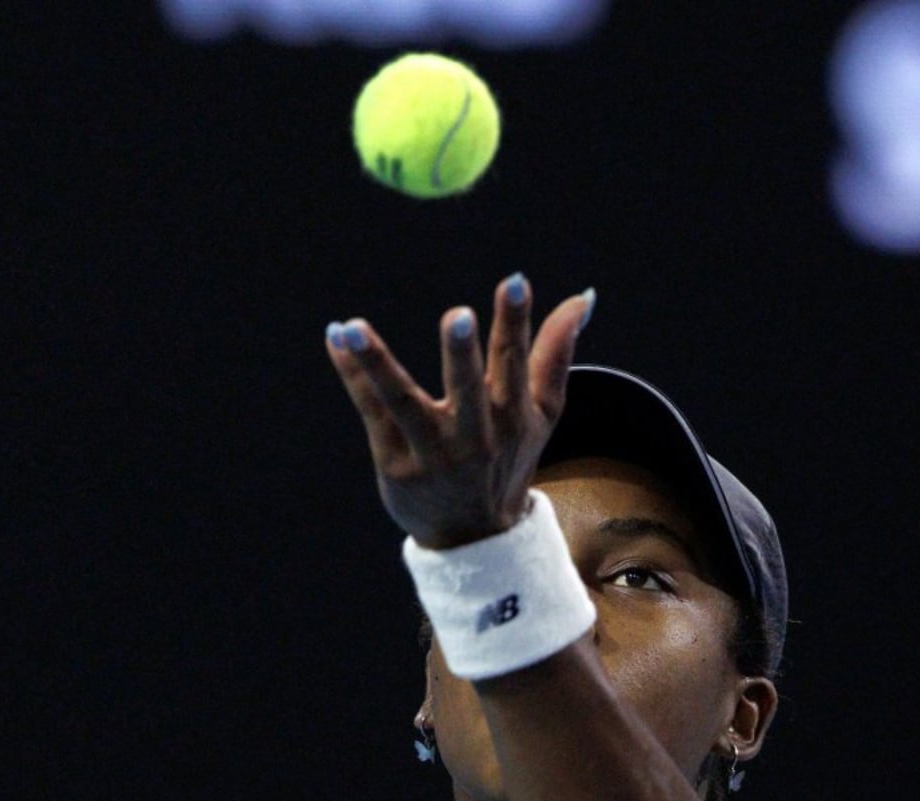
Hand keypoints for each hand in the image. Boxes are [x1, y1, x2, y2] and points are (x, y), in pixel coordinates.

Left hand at [325, 274, 594, 549]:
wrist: (474, 538)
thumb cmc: (509, 459)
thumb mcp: (542, 413)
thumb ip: (556, 353)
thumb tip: (583, 297)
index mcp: (513, 416)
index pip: (515, 362)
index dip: (515, 321)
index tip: (516, 280)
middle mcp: (475, 436)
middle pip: (467, 389)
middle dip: (462, 353)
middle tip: (458, 315)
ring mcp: (431, 453)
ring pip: (402, 402)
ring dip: (378, 363)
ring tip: (353, 327)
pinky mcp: (395, 465)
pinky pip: (372, 411)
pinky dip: (354, 374)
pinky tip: (336, 337)